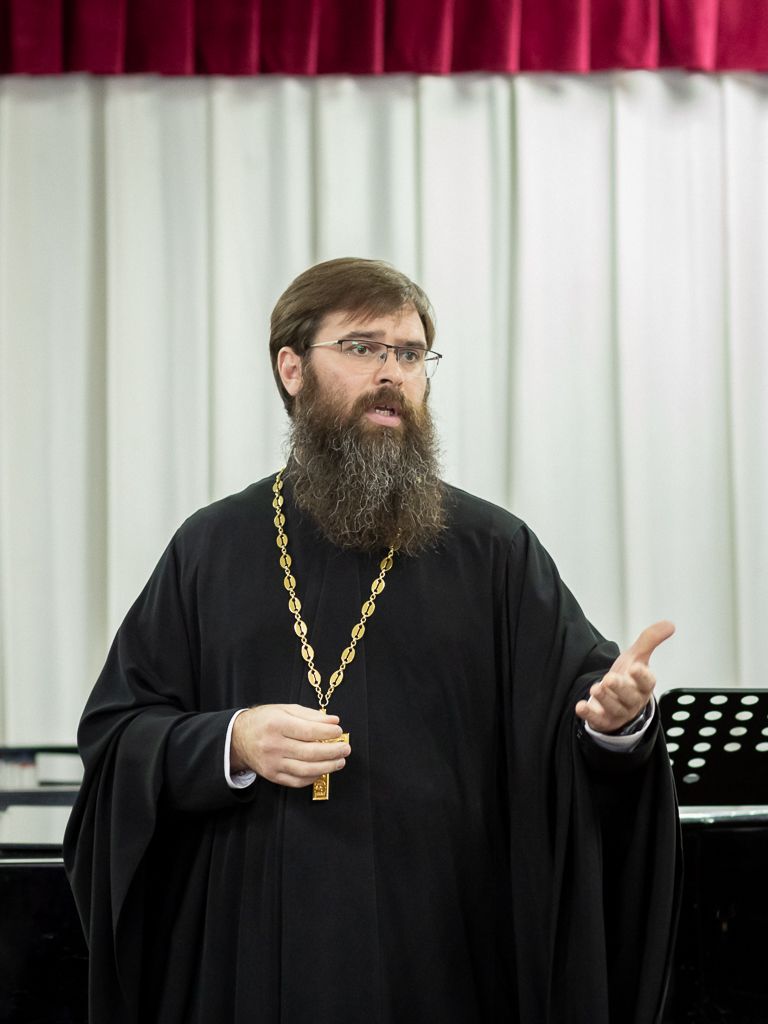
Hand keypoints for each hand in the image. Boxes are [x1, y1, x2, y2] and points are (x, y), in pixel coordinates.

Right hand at [231, 704, 349, 787]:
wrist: (239, 737)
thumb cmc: (264, 720)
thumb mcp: (285, 709)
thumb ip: (310, 715)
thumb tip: (333, 722)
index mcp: (276, 724)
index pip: (308, 731)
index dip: (327, 733)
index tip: (339, 732)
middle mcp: (273, 745)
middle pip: (310, 753)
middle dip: (332, 752)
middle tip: (345, 748)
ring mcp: (272, 763)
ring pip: (306, 770)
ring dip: (327, 767)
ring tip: (340, 761)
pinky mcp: (272, 776)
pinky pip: (297, 781)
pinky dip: (313, 778)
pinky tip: (322, 770)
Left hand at [575, 620, 674, 733]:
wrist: (616, 699)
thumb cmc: (628, 678)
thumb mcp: (637, 657)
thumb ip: (650, 640)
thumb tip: (669, 624)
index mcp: (643, 685)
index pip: (647, 682)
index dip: (642, 676)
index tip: (637, 667)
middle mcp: (633, 700)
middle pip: (629, 697)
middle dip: (620, 688)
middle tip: (610, 679)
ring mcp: (619, 712)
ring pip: (614, 709)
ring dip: (605, 699)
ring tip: (595, 688)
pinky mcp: (604, 721)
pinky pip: (597, 720)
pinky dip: (589, 714)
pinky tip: (580, 706)